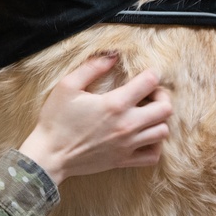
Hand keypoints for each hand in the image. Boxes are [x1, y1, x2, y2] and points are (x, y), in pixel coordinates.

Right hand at [19, 56, 170, 184]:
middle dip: (161, 96)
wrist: (50, 155)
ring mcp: (128, 145)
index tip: (146, 74)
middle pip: (165, 109)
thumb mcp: (67, 86)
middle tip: (149, 94)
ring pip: (163, 132)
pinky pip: (153, 156)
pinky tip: (143, 137)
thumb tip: (112, 55)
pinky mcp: (124, 160)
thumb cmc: (56, 119)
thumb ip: (92, 67)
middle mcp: (127, 124)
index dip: (152, 74)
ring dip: (159, 120)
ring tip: (146, 115)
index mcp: (114, 104)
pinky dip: (155, 145)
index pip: (150, 82)